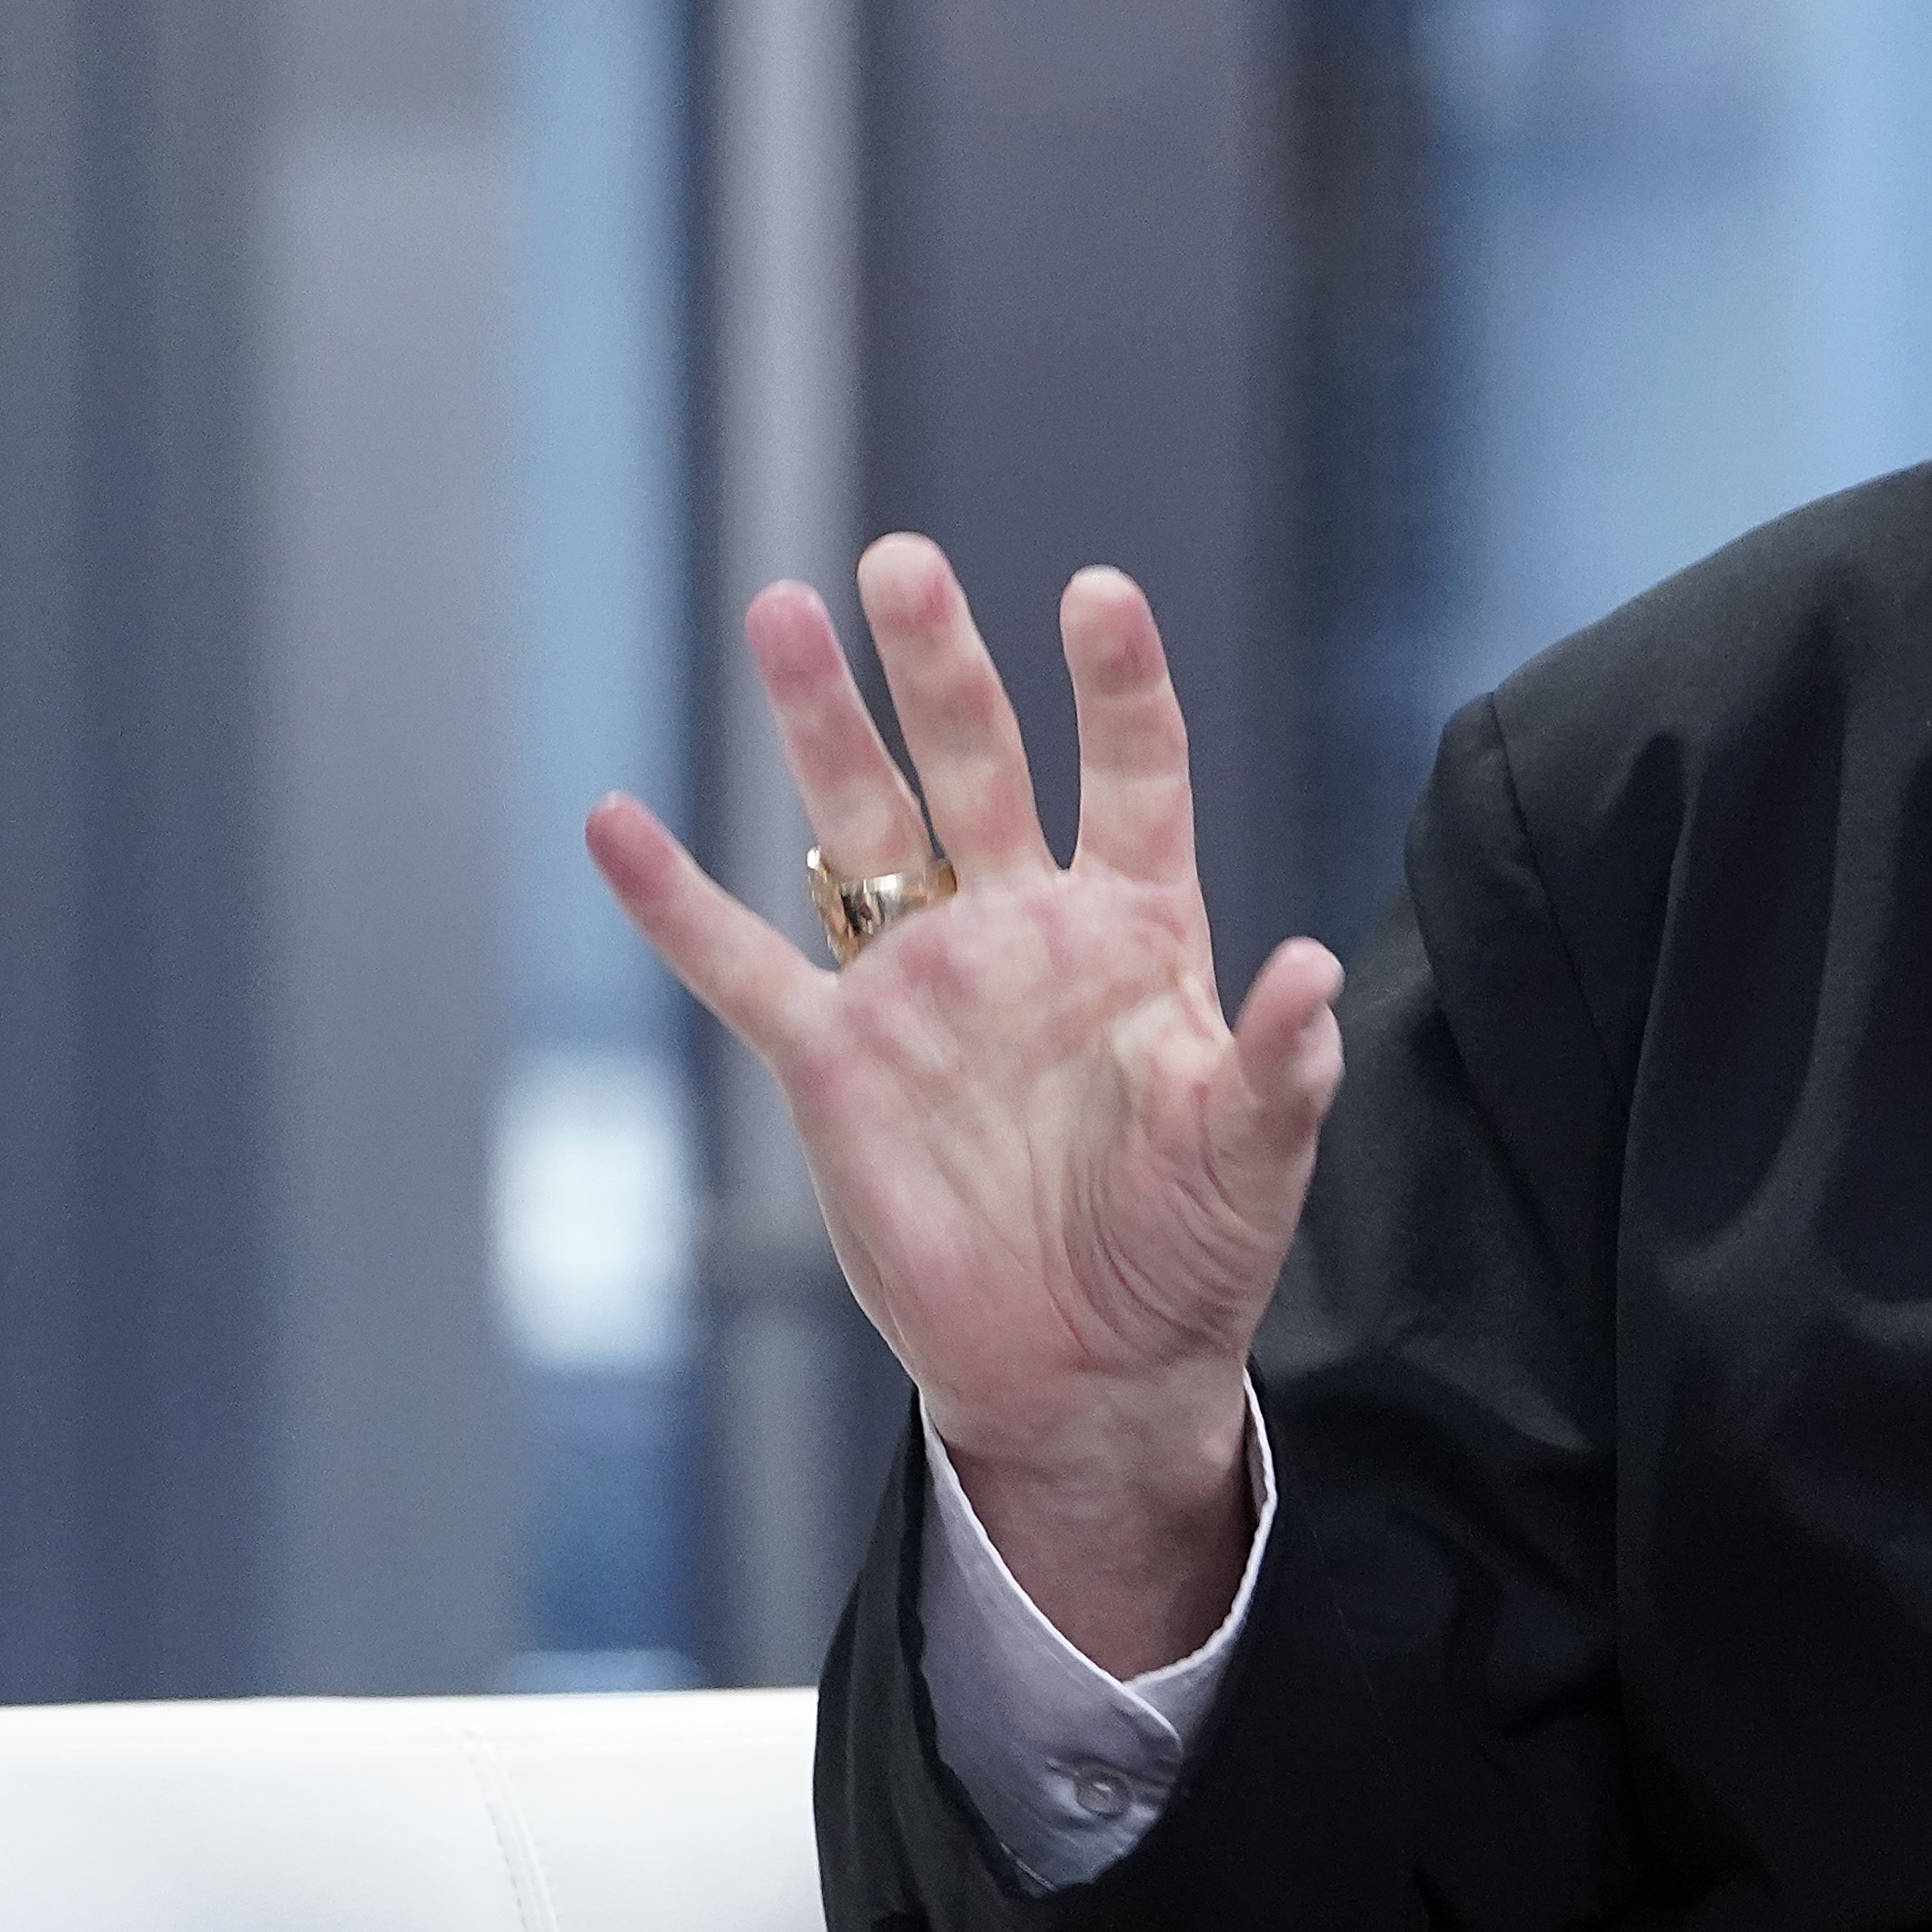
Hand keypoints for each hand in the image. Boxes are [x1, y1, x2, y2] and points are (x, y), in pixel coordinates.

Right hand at [584, 538, 1345, 1672]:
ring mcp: (921, 984)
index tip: (1096, 592)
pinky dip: (674, 899)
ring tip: (782, 610)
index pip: (1135, 774)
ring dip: (819, 721)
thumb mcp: (1255, 1159)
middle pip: (978, 763)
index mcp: (1138, 928)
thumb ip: (1278, 1062)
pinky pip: (740, 965)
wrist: (1090, 1369)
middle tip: (902, 562)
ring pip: (860, 823)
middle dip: (940, 665)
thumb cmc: (1191, 1252)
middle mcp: (1023, 927)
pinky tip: (617, 822)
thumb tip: (1315, 970)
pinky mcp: (832, 1061)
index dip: (1118, 685)